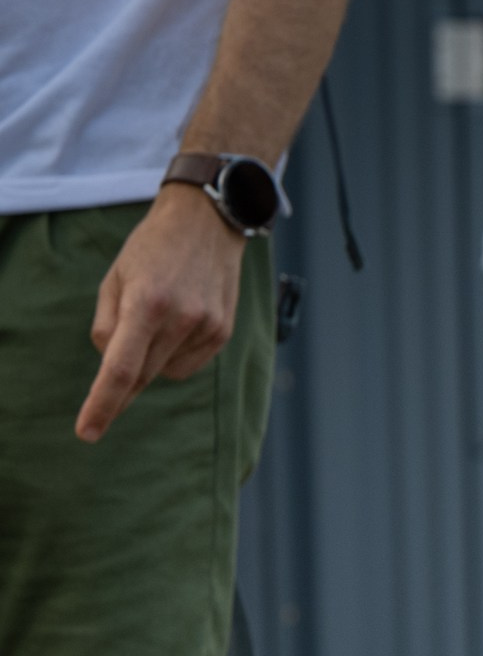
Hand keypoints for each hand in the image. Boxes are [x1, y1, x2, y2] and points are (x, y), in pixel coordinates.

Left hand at [75, 184, 245, 443]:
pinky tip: (178, 324)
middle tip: (105, 396)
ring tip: (157, 319)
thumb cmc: (152, 247)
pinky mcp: (222, 334)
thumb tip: (112, 366)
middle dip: (121, 385)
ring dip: (151, 360)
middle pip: (141, 375)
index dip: (103, 404)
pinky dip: (174, 355)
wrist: (207, 222)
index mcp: (146, 302)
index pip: (121, 368)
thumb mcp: (116, 276)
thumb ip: (108, 324)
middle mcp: (180, 320)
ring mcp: (206, 329)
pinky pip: (187, 365)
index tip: (88, 432)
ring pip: (164, 372)